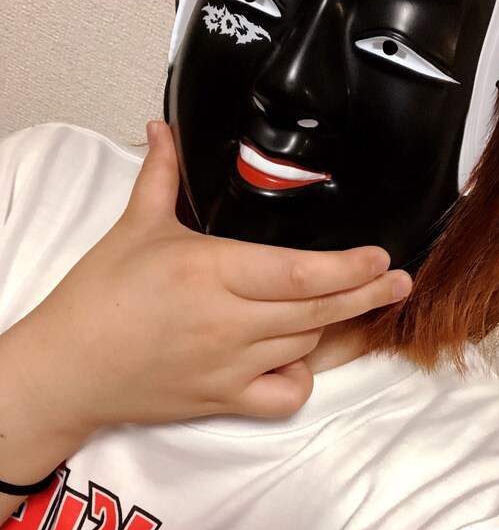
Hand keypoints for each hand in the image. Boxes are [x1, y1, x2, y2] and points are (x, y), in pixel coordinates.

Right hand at [7, 122, 411, 441]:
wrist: (67, 367)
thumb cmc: (98, 298)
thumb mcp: (134, 228)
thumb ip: (161, 175)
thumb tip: (163, 129)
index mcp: (209, 273)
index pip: (300, 274)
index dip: (349, 268)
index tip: (381, 259)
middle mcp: (227, 323)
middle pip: (317, 312)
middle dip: (366, 296)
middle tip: (398, 283)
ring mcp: (229, 367)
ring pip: (305, 346)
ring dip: (330, 326)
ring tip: (349, 307)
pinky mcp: (224, 400)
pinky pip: (284, 398)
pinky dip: (300, 379)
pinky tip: (295, 360)